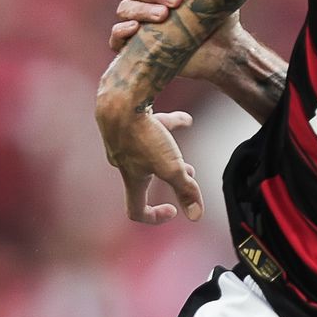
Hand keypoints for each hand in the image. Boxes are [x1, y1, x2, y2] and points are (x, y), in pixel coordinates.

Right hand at [95, 103, 203, 224]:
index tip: (173, 210)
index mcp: (132, 177)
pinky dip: (168, 125)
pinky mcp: (128, 121)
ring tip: (184, 155)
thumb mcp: (171, 167)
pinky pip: (150, 127)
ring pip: (148, 152)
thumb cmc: (143, 135)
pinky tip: (187, 120)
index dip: (154, 217)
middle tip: (189, 174)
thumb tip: (196, 216)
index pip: (135, 210)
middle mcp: (124, 161)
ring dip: (167, 154)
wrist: (120, 99)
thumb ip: (186, 190)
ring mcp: (123, 140)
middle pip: (146, 178)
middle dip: (168, 179)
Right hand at [109, 0, 246, 83]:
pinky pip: (115, 39)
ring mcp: (138, 24)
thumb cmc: (217, 16)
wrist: (225, 50)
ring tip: (164, 16)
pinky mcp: (135, 48)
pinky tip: (135, 29)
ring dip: (141, 10)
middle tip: (176, 0)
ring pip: (125, 9)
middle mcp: (145, 1)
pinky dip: (121, 32)